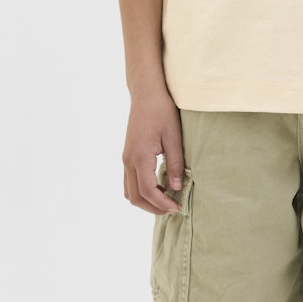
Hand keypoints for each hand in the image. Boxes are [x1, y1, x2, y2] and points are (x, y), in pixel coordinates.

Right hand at [122, 91, 183, 214]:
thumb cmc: (162, 111)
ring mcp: (125, 158)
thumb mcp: (173, 136)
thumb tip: (176, 188)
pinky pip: (129, 181)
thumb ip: (175, 164)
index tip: (177, 207)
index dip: (162, 204)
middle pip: (135, 197)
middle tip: (172, 207)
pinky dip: (141, 190)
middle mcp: (128, 160)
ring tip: (166, 198)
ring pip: (129, 191)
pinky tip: (158, 185)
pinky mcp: (128, 155)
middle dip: (153, 208)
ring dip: (145, 200)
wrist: (146, 93)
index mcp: (140, 157)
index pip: (148, 192)